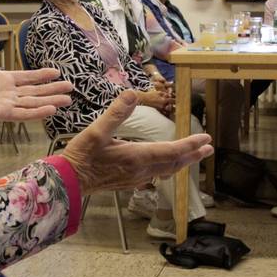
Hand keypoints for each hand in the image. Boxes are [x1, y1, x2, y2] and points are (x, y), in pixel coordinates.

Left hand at [0, 32, 71, 125]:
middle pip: (36, 92)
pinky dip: (38, 112)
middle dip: (53, 90)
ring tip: (67, 100)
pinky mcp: (3, 114)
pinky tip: (51, 110)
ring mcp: (8, 104)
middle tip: (70, 88)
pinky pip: (24, 114)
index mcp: (4, 80)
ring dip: (51, 101)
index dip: (42, 75)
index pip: (28, 78)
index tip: (56, 72)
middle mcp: (9, 93)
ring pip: (34, 103)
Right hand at [61, 91, 212, 195]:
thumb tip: (132, 93)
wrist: (69, 182)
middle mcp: (141, 171)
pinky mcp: (130, 182)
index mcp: (137, 157)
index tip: (206, 139)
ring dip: (182, 162)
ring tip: (195, 156)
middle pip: (174, 163)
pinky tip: (168, 164)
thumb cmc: (82, 156)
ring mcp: (136, 179)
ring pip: (166, 170)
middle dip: (192, 155)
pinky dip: (168, 167)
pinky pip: (157, 175)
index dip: (190, 145)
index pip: (171, 151)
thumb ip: (116, 113)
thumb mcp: (96, 131)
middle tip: (208, 148)